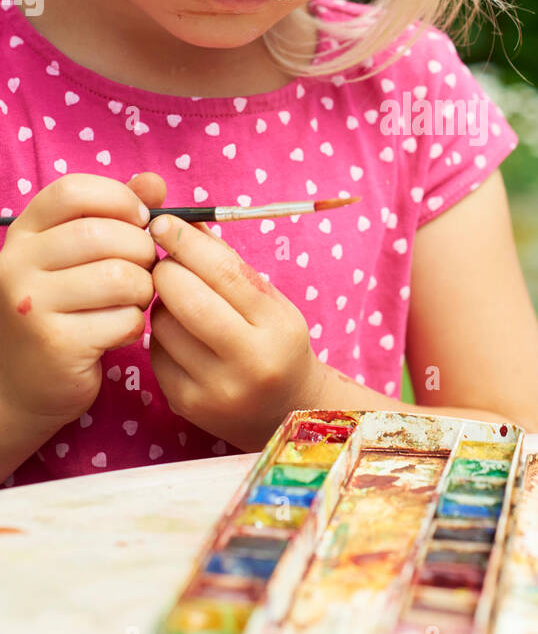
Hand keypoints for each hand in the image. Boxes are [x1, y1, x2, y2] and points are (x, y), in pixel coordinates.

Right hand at [0, 172, 156, 423]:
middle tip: (145, 269)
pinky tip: (119, 330)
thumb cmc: (63, 310)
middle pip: (104, 234)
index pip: (73, 191)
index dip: (119, 199)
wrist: (23, 384)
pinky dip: (135, 324)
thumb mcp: (77, 257)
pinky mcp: (56, 342)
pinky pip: (124, 319)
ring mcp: (32, 304)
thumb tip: (155, 182)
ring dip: (143, 289)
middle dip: (142, 250)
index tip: (140, 220)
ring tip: (133, 300)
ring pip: (120, 276)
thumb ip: (115, 214)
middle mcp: (18, 264)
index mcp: (24, 234)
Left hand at [147, 200, 323, 451]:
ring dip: (161, 303)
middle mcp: (250, 363)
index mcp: (277, 327)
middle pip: (187, 300)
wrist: (285, 412)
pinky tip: (178, 334)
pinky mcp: (187, 405)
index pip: (225, 273)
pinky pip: (156, 353)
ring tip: (179, 302)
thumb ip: (227, 262)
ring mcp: (216, 389)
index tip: (163, 223)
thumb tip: (182, 221)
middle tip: (164, 261)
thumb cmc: (275, 342)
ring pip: (163, 325)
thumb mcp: (268, 300)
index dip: (187, 242)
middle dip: (166, 270)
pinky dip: (160, 334)